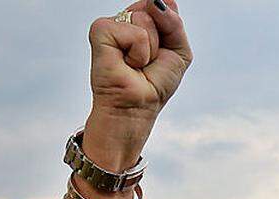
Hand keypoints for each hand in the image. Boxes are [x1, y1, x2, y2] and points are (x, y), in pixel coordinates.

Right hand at [84, 0, 192, 166]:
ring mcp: (112, 25)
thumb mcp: (178, 51)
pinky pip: (135, 32)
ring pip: (145, 20)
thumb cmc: (153, 85)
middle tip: (147, 61)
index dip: (169, 26)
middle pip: (155, 10)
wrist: (136, 108)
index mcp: (140, 22)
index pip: (162, 5)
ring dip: (150, 49)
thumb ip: (174, 22)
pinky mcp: (100, 31)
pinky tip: (128, 64)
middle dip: (161, 41)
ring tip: (137, 64)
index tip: (160, 52)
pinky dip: (139, 53)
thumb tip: (158, 1)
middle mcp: (125, 20)